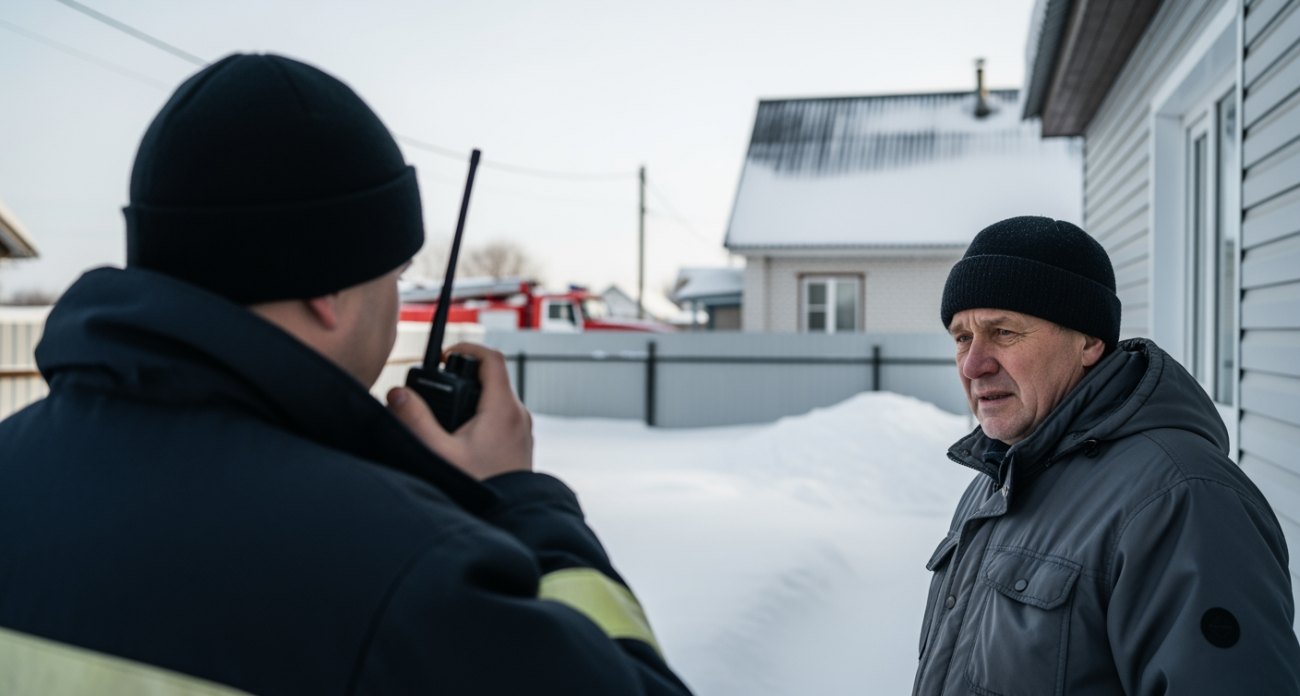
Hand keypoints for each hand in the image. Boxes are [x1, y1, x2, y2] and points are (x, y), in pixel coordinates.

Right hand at [387, 343, 532, 480]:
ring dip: (472, 396)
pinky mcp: (520, 445)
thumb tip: (397, 393)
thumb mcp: (439, 454)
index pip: (492, 358)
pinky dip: (482, 414)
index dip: (467, 347)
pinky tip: (461, 433)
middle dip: (464, 375)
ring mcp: (522, 431)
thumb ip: (415, 420)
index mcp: (503, 409)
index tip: (444, 355)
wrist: (509, 520)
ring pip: (497, 398)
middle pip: (493, 377)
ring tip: (446, 409)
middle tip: (438, 382)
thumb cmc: (479, 490)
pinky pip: (502, 417)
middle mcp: (518, 416)